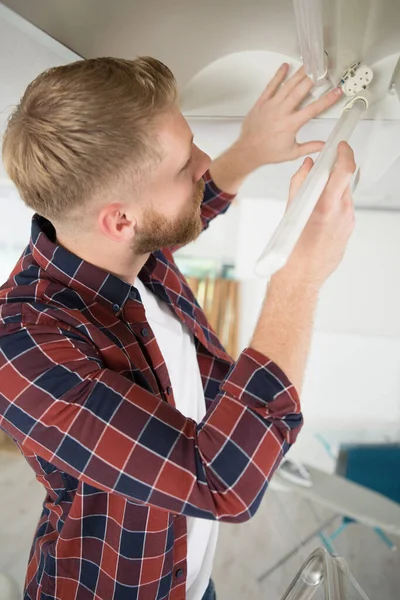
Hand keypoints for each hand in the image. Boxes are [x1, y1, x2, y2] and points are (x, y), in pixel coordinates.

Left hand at [236, 64, 342, 167]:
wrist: (248, 151)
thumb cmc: (268, 152)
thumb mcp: (292, 153)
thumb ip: (309, 147)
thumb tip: (323, 145)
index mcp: (291, 124)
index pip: (313, 109)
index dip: (327, 99)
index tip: (336, 91)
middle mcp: (282, 112)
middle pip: (300, 91)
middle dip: (313, 79)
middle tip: (322, 69)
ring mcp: (271, 106)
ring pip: (287, 86)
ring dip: (299, 74)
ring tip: (308, 65)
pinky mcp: (262, 103)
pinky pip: (271, 86)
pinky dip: (278, 75)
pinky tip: (284, 66)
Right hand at [281, 142, 355, 287]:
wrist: (300, 278)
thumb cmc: (291, 252)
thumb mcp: (290, 212)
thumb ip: (299, 184)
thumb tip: (306, 168)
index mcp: (326, 207)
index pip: (344, 171)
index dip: (345, 154)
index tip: (341, 147)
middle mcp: (341, 213)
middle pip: (345, 182)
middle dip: (335, 173)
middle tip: (324, 169)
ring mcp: (347, 223)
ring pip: (344, 196)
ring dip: (332, 191)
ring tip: (315, 199)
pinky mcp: (348, 231)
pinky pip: (344, 211)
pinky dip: (333, 206)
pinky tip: (319, 216)